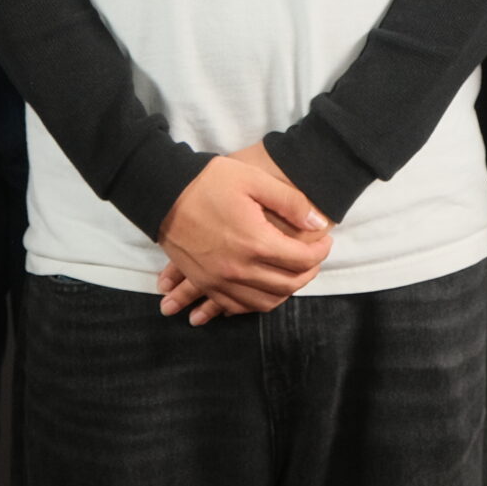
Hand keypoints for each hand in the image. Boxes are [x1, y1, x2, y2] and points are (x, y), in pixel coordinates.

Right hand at [155, 144, 329, 325]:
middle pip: (287, 284)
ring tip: (294, 274)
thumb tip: (318, 223)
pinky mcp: (205, 283)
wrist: (161, 194)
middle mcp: (240, 269)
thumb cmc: (208, 182)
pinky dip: (256, 303)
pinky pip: (237, 306)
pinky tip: (264, 290)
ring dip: (286, 292)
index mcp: (256, 242)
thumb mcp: (253, 179)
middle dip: (309, 272)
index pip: (302, 260)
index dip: (320, 251)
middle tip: (314, 257)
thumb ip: (290, 202)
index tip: (325, 239)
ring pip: (265, 302)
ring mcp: (220, 281)